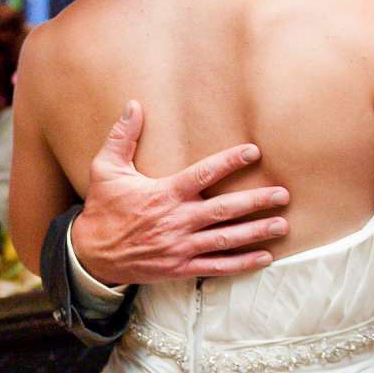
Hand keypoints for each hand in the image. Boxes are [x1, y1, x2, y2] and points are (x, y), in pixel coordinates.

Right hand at [66, 101, 289, 284]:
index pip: (203, 174)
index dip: (230, 161)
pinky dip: (242, 263)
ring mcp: (180, 246)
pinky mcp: (180, 268)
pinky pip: (216, 266)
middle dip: (256, 201)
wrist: (90, 254)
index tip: (253, 152)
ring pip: (226, 239)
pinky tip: (264, 257)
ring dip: (256, 232)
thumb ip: (122, 137)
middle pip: (225, 209)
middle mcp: (176, 220)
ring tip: (282, 225)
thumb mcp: (105, 169)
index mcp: (164, 193)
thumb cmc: (102, 208)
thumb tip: (133, 105)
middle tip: (283, 195)